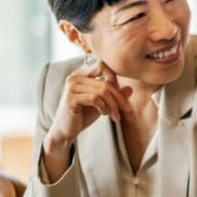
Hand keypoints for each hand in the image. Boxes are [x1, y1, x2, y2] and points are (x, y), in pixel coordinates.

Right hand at [43, 60, 132, 177]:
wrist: (66, 131)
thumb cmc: (83, 115)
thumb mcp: (102, 104)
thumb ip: (114, 95)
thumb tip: (130, 89)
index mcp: (81, 74)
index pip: (102, 66)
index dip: (114, 79)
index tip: (120, 95)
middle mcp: (75, 77)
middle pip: (106, 82)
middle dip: (119, 97)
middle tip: (126, 109)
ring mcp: (71, 87)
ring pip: (102, 91)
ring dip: (113, 105)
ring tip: (115, 116)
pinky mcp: (71, 98)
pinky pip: (95, 98)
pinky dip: (104, 107)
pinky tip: (104, 114)